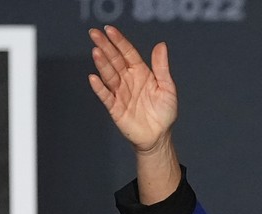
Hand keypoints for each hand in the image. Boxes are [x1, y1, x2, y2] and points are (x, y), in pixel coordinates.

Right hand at [88, 26, 177, 152]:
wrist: (159, 136)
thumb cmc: (164, 112)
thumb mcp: (167, 88)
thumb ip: (162, 68)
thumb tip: (161, 45)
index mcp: (140, 73)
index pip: (128, 54)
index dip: (119, 42)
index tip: (109, 29)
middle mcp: (128, 80)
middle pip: (114, 60)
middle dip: (105, 46)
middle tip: (94, 33)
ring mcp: (120, 93)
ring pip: (109, 75)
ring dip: (102, 64)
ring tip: (96, 51)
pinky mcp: (115, 108)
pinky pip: (106, 96)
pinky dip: (100, 88)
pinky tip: (94, 78)